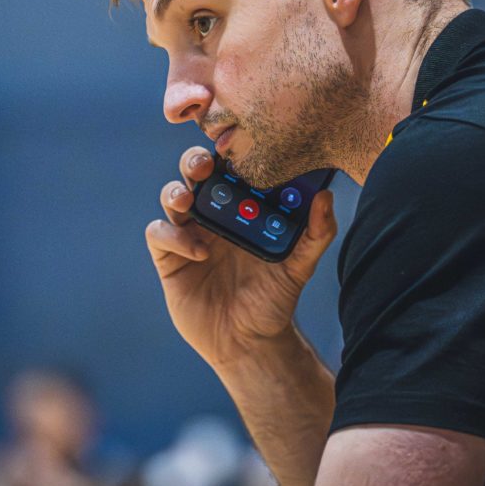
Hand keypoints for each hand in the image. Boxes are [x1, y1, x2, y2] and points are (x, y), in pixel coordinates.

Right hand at [145, 147, 336, 367]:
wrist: (250, 342)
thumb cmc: (274, 298)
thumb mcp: (300, 265)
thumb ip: (316, 233)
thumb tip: (325, 196)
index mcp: (242, 207)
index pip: (230, 167)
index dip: (228, 151)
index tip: (237, 144)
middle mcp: (213, 214)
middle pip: (194, 173)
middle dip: (195, 161)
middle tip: (205, 165)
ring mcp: (189, 234)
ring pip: (171, 196)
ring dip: (176, 191)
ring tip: (188, 200)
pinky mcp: (170, 258)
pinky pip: (159, 233)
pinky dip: (173, 235)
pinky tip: (199, 252)